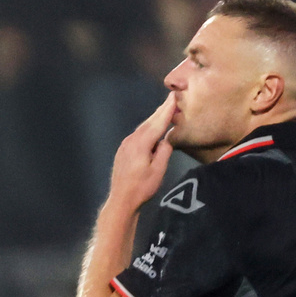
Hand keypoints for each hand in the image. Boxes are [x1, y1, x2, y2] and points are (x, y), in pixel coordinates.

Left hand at [108, 93, 176, 208]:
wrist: (122, 199)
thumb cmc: (142, 188)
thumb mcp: (158, 171)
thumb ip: (164, 152)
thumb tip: (166, 139)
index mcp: (141, 143)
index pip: (158, 123)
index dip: (167, 110)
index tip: (174, 97)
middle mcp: (131, 140)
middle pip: (149, 122)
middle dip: (160, 111)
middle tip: (171, 99)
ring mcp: (125, 144)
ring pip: (142, 128)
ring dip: (154, 119)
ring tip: (164, 110)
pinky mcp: (123, 150)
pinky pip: (137, 134)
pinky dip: (147, 128)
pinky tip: (151, 128)